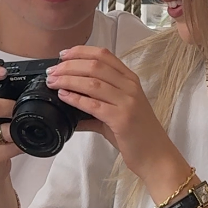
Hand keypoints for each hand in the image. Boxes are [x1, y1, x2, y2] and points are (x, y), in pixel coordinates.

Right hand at [0, 65, 20, 206]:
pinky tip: (23, 143)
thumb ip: (3, 99)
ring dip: (18, 128)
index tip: (3, 72)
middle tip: (20, 110)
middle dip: (11, 107)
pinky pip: (10, 146)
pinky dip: (21, 144)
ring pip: (2, 128)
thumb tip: (31, 84)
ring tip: (23, 129)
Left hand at [46, 46, 187, 199]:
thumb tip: (66, 104)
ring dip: (68, 80)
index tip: (62, 54)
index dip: (80, 51)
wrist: (156, 156)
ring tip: (52, 82)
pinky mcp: (122, 119)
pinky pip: (94, 105)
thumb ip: (93, 106)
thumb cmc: (136, 134)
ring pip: (93, 82)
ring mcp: (127, 102)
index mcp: (130, 79)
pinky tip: (63, 96)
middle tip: (51, 71)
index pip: (104, 55)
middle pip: (95, 66)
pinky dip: (76, 98)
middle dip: (69, 66)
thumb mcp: (116, 113)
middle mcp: (130, 86)